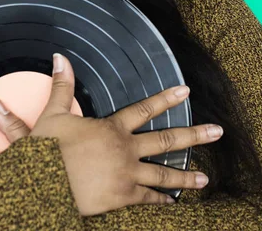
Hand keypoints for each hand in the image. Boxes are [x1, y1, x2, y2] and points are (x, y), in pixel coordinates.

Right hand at [29, 53, 223, 216]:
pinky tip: (172, 204)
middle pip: (166, 141)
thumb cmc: (48, 151)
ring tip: (205, 178)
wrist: (45, 186)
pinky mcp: (121, 198)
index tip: (186, 91)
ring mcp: (127, 176)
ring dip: (186, 176)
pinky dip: (161, 201)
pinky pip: (147, 200)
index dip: (166, 99)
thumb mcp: (52, 114)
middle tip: (217, 132)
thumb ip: (62, 86)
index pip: (144, 109)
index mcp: (112, 129)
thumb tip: (61, 57)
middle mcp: (125, 150)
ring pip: (163, 174)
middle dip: (194, 135)